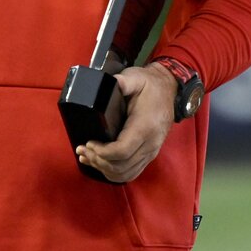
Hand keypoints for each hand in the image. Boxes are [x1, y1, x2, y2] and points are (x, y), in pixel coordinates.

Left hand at [77, 64, 176, 183]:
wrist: (168, 89)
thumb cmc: (150, 85)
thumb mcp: (136, 78)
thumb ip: (121, 82)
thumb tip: (103, 85)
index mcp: (145, 126)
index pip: (121, 151)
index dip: (101, 152)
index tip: (89, 143)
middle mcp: (151, 143)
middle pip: (121, 166)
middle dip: (98, 161)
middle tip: (83, 150)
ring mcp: (151, 151)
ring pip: (125, 173)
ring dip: (104, 169)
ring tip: (88, 157)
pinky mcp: (150, 154)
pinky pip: (132, 172)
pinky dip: (114, 173)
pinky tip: (101, 164)